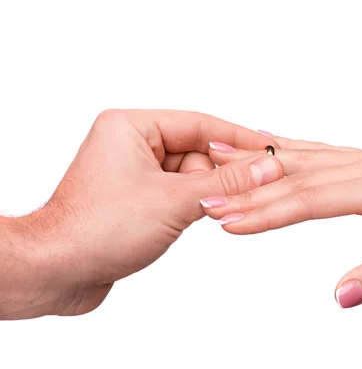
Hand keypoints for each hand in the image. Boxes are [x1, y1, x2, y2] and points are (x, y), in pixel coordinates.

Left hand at [2, 110, 283, 318]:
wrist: (58, 272)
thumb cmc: (96, 229)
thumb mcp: (175, 200)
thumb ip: (226, 182)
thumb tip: (266, 167)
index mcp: (132, 127)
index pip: (199, 124)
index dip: (238, 138)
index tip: (269, 149)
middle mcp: (131, 144)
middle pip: (198, 150)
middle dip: (221, 172)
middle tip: (255, 186)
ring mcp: (134, 173)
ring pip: (191, 175)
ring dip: (208, 193)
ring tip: (221, 210)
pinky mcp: (137, 199)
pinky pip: (179, 193)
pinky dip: (195, 205)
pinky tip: (207, 216)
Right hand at [202, 139, 361, 307]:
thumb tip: (338, 296)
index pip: (311, 201)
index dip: (267, 214)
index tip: (228, 223)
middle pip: (297, 177)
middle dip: (248, 190)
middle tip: (203, 199)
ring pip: (303, 158)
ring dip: (259, 163)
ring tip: (216, 155)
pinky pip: (319, 152)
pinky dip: (286, 150)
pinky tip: (267, 148)